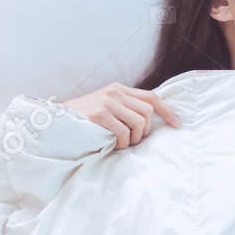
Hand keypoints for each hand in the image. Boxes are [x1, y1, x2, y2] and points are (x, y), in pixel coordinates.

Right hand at [61, 82, 178, 147]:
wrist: (57, 122)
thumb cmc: (84, 121)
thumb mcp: (107, 108)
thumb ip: (125, 110)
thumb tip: (149, 123)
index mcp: (119, 89)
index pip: (151, 97)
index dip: (167, 111)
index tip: (177, 124)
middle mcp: (115, 92)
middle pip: (147, 112)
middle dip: (145, 132)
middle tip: (134, 142)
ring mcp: (108, 101)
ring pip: (138, 122)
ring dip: (134, 139)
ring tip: (123, 144)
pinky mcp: (100, 114)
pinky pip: (124, 132)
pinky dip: (123, 144)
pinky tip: (115, 146)